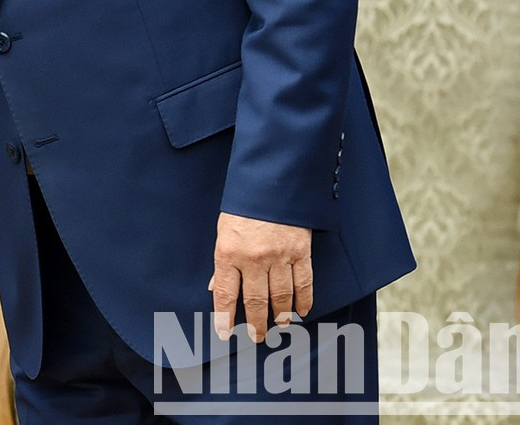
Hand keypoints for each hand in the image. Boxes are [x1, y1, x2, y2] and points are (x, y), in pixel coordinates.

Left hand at [210, 211, 312, 340]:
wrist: (271, 182)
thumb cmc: (243, 207)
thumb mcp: (223, 231)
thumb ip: (222, 262)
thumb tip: (215, 288)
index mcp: (228, 252)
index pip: (225, 294)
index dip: (225, 317)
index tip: (225, 333)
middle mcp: (253, 258)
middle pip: (255, 301)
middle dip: (256, 323)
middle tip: (257, 337)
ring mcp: (279, 256)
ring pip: (281, 296)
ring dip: (280, 315)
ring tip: (279, 325)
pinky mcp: (301, 252)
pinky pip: (304, 283)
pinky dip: (304, 300)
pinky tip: (302, 311)